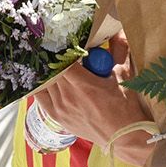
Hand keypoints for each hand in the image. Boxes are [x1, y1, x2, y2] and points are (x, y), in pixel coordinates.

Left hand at [32, 34, 152, 146]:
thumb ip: (119, 49)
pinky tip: (42, 78)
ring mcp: (59, 108)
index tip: (61, 38)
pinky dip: (40, 85)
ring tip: (48, 60)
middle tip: (53, 46)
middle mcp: (67, 96)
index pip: (60, 59)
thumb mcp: (124, 74)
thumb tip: (118, 30)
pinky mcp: (56, 117)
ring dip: (45, 70)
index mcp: (84, 84)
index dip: (59, 48)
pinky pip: (39, 96)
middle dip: (52, 57)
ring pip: (42, 82)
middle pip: (48, 69)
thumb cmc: (126, 106)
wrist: (124, 136)